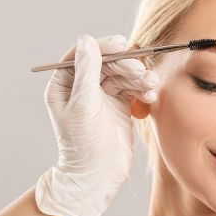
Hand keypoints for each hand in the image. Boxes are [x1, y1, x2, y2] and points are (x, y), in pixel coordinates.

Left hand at [35, 34, 159, 215]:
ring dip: (138, 77)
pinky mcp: (120, 106)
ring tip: (150, 84)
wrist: (99, 176)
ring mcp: (103, 97)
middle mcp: (83, 88)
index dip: (102, 47)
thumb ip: (87, 71)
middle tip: (140, 71)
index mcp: (64, 85)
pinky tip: (150, 95)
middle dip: (125, 65)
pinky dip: (143, 89)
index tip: (121, 44)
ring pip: (123, 75)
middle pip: (106, 63)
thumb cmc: (84, 144)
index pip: (83, 55)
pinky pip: (133, 89)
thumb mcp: (83, 104)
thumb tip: (87, 40)